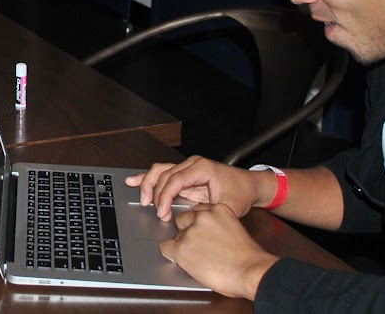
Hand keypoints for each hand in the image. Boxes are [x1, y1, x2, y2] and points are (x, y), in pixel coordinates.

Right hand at [125, 156, 265, 220]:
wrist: (250, 185)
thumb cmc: (242, 192)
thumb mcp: (229, 206)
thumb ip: (209, 212)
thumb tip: (191, 219)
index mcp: (202, 168)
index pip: (175, 180)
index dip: (164, 196)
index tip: (161, 212)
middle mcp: (193, 164)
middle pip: (164, 174)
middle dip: (155, 194)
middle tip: (154, 211)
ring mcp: (188, 167)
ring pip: (160, 171)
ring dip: (147, 184)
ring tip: (140, 197)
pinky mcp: (185, 174)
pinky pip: (163, 173)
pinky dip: (148, 178)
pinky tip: (134, 181)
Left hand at [160, 203, 278, 299]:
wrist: (250, 272)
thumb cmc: (249, 258)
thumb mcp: (236, 230)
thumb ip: (219, 226)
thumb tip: (208, 234)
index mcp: (218, 209)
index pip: (199, 211)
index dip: (200, 223)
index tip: (204, 232)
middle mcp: (202, 217)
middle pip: (184, 219)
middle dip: (189, 231)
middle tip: (199, 246)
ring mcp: (190, 232)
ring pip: (177, 235)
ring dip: (183, 244)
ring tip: (197, 257)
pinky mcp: (181, 248)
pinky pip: (165, 247)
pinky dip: (172, 254)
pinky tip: (183, 260)